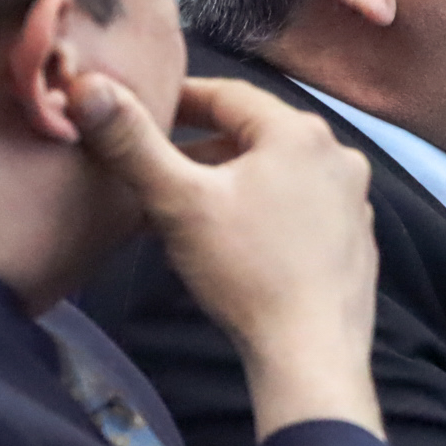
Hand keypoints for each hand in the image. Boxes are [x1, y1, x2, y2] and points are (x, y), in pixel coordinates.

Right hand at [74, 74, 382, 440]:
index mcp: (299, 132)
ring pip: (280, 171)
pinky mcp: (358, 237)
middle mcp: (338, 154)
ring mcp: (355, 198)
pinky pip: (303, 206)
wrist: (310, 355)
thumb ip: (132, 144)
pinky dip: (268, 208)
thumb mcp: (178, 203)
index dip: (180, 99)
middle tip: (159, 166)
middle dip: (204, 146)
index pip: (229, 95)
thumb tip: (87, 89)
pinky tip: (240, 239)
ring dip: (235, 179)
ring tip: (192, 206)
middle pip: (256, 134)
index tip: (144, 110)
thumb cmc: (246, 273)